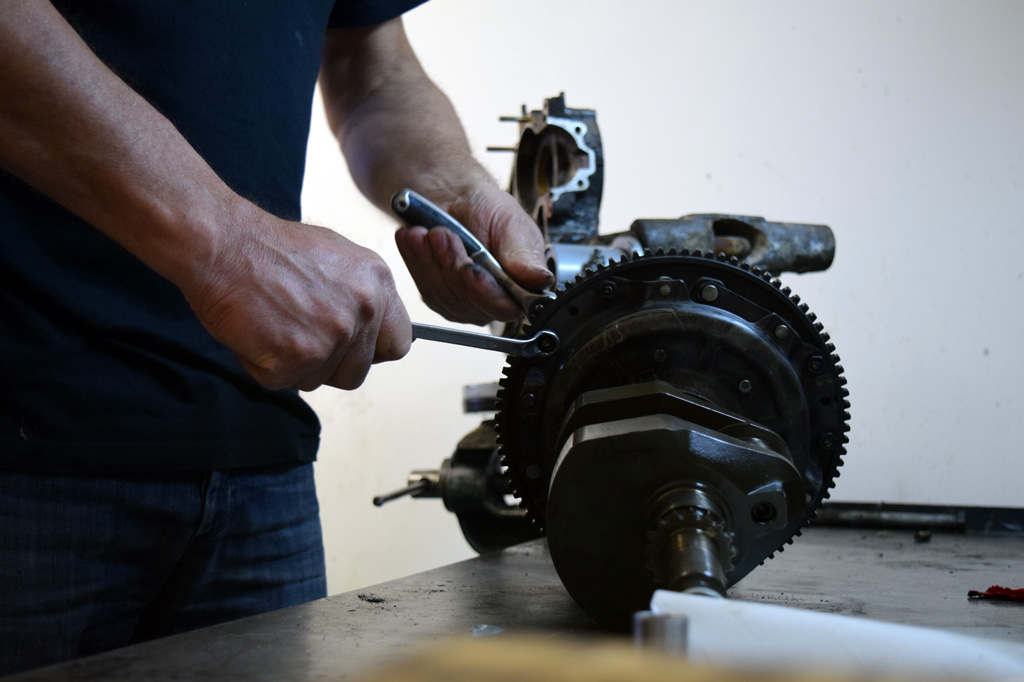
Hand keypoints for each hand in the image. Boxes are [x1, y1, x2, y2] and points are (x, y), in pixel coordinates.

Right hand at [185, 208, 410, 390]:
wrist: (222, 244)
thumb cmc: (268, 249)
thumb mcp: (335, 257)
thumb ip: (359, 295)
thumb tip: (371, 329)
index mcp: (378, 282)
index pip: (397, 342)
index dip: (371, 351)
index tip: (352, 349)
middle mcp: (364, 309)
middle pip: (356, 371)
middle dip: (326, 363)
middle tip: (295, 333)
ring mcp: (333, 335)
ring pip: (318, 380)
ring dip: (293, 364)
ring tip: (273, 324)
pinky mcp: (299, 357)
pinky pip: (282, 382)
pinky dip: (263, 366)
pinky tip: (255, 332)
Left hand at [394, 184, 552, 324]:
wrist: (458, 199)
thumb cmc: (489, 210)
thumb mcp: (512, 225)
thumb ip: (523, 255)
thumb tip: (540, 280)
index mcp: (521, 287)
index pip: (503, 306)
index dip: (483, 289)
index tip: (469, 268)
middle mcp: (493, 300)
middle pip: (467, 299)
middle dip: (452, 263)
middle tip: (443, 234)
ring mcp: (463, 302)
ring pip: (441, 292)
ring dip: (431, 258)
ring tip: (427, 231)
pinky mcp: (437, 295)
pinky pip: (423, 284)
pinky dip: (416, 259)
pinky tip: (414, 239)